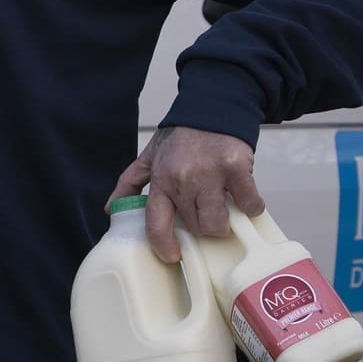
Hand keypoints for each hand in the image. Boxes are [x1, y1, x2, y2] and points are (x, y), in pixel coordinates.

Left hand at [108, 127, 264, 262]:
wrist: (213, 106)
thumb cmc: (183, 135)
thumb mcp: (150, 156)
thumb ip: (130, 183)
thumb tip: (111, 208)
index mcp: (161, 179)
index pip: (156, 224)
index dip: (163, 246)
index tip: (172, 255)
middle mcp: (183, 179)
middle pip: (195, 227)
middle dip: (201, 225)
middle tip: (205, 211)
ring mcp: (211, 174)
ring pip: (218, 223)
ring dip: (225, 222)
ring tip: (224, 207)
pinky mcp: (237, 169)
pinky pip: (249, 205)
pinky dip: (251, 206)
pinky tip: (246, 198)